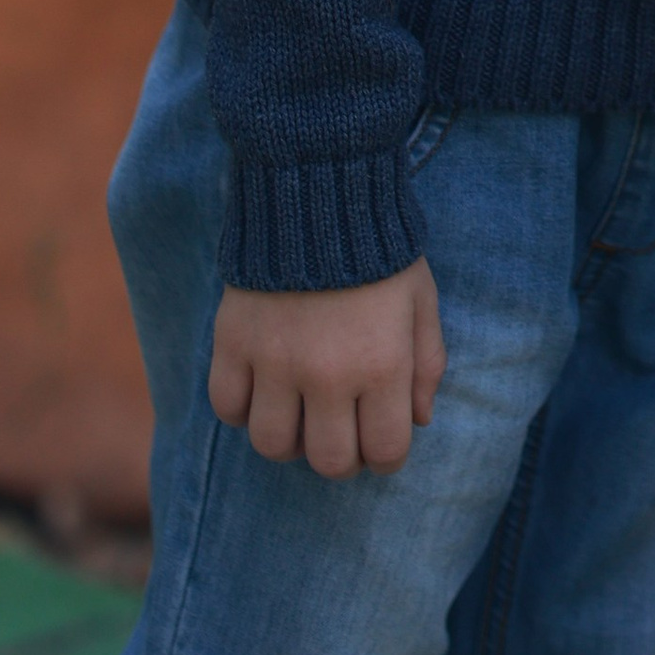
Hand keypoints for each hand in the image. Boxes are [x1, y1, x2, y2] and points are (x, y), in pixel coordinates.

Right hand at [208, 258, 444, 476]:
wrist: (319, 191)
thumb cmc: (381, 249)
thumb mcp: (422, 300)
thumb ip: (427, 364)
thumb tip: (419, 420)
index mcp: (382, 364)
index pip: (385, 452)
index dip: (386, 454)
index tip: (380, 436)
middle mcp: (327, 373)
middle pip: (328, 462)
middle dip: (341, 454)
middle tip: (342, 425)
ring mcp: (275, 361)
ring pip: (272, 445)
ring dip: (290, 436)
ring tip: (300, 408)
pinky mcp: (233, 342)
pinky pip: (228, 409)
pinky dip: (243, 407)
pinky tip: (262, 384)